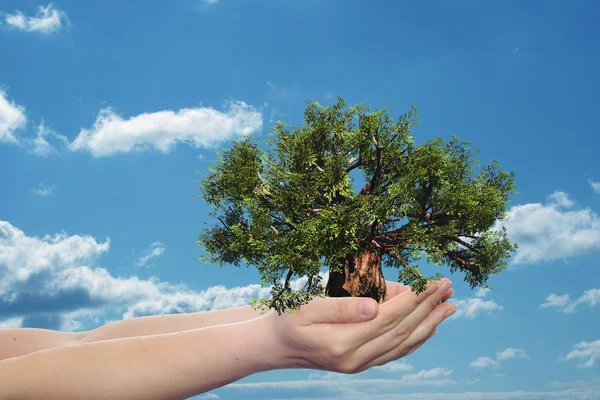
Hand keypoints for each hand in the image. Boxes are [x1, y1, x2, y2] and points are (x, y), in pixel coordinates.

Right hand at [267, 278, 455, 373]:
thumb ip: (341, 307)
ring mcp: (360, 365)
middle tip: (448, 288)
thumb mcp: (307, 306)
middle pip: (402, 331)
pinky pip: (395, 353)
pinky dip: (416, 340)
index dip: (414, 299)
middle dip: (428, 308)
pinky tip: (430, 328)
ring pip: (403, 344)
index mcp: (342, 342)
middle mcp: (356, 359)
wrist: (276, 347)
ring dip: (430, 324)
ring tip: (450, 306)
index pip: (389, 318)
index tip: (432, 282)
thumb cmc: (288, 319)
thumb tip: (376, 306)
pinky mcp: (362, 364)